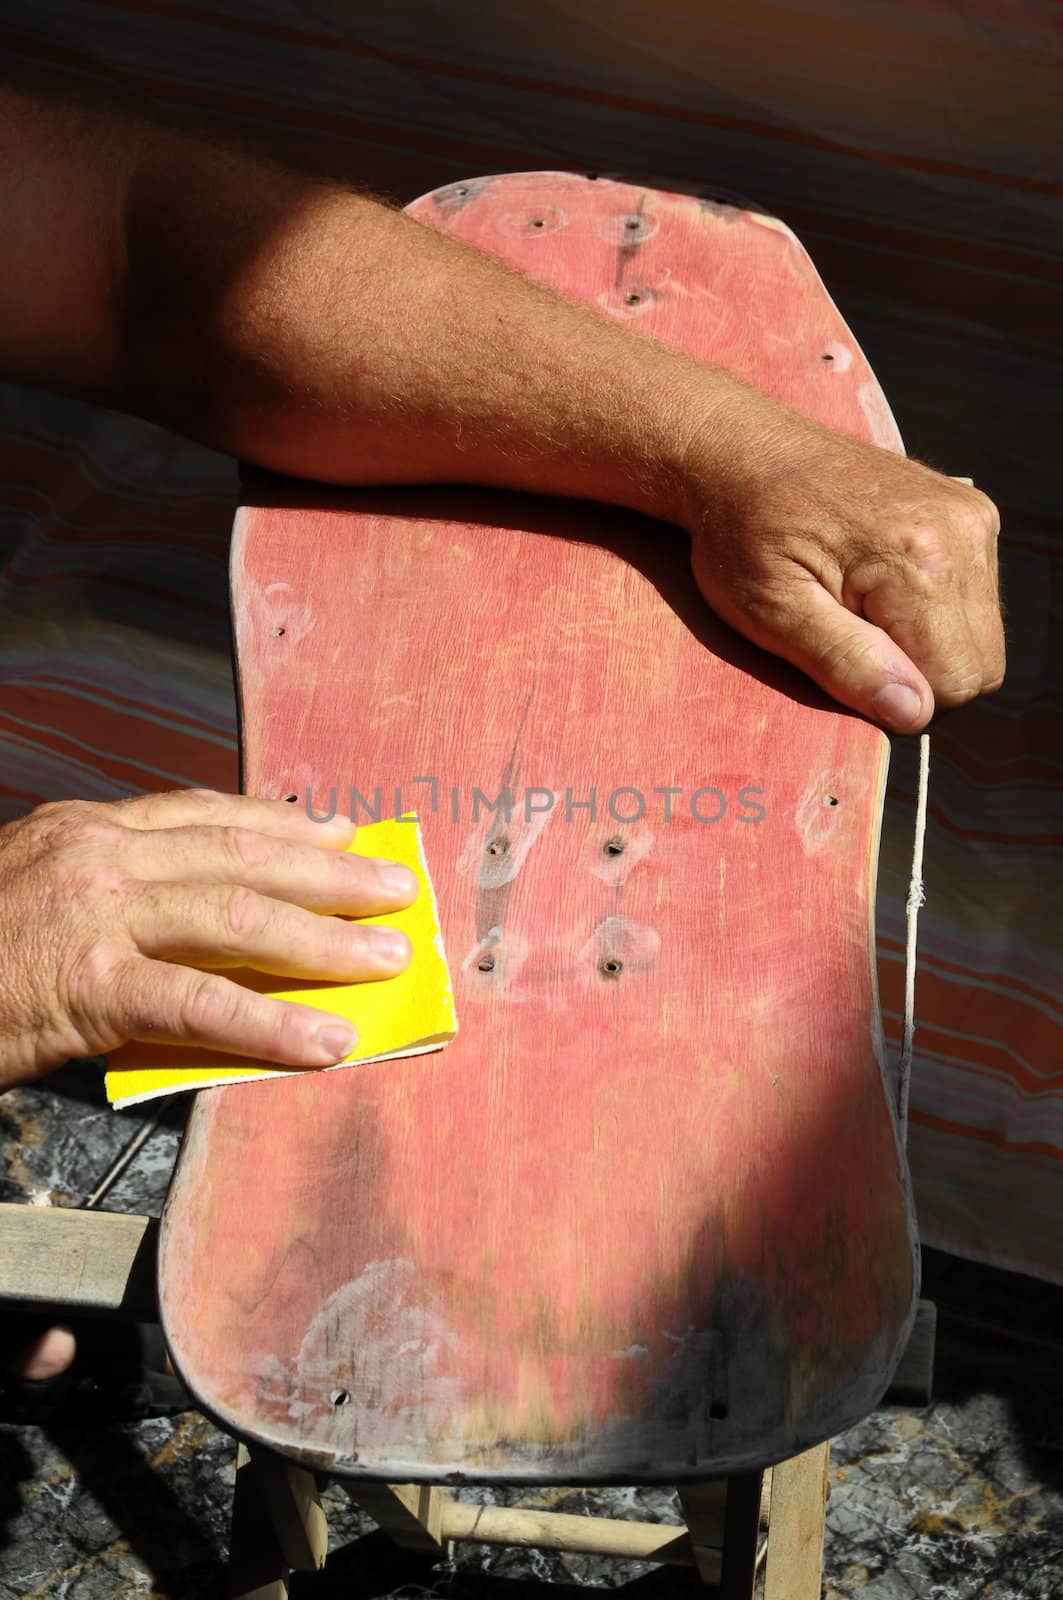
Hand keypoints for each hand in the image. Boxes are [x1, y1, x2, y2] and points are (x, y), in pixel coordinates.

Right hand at [0, 789, 416, 1090]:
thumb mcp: (38, 900)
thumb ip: (117, 903)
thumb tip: (198, 934)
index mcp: (86, 829)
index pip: (205, 814)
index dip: (283, 823)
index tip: (341, 829)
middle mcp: (97, 854)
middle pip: (240, 853)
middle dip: (331, 872)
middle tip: (396, 888)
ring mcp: (94, 913)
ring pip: (236, 915)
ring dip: (325, 937)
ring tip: (387, 957)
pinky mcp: (88, 984)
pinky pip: (201, 1003)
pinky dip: (272, 1024)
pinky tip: (326, 1043)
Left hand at [684, 407, 1003, 730]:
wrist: (744, 453)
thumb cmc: (744, 534)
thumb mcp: (772, 610)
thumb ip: (845, 662)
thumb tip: (912, 713)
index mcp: (920, 560)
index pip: (954, 683)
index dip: (897, 693)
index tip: (843, 655)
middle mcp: (963, 532)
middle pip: (979, 665)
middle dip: (916, 671)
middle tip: (848, 632)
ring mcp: (972, 516)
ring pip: (979, 636)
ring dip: (924, 641)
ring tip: (857, 603)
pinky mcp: (970, 512)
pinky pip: (974, 599)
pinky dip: (931, 609)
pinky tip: (876, 581)